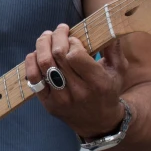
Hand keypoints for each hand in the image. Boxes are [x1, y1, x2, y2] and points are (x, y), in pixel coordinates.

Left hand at [25, 24, 127, 138]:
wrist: (98, 122)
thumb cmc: (108, 91)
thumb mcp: (118, 71)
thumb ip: (114, 49)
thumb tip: (106, 27)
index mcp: (98, 83)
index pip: (75, 56)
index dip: (71, 42)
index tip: (73, 38)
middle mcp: (78, 92)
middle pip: (58, 56)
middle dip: (56, 37)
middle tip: (58, 30)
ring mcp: (61, 98)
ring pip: (43, 64)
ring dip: (42, 45)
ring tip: (46, 36)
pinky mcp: (47, 103)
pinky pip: (33, 78)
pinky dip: (31, 61)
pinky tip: (35, 53)